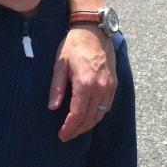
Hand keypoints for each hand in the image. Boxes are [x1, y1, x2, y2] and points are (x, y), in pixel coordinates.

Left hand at [48, 25, 116, 140]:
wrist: (94, 30)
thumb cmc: (74, 45)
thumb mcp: (60, 64)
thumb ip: (56, 87)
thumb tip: (53, 107)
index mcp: (85, 83)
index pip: (77, 114)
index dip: (69, 128)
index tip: (61, 135)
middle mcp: (100, 88)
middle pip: (89, 118)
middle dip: (77, 130)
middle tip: (65, 136)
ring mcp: (109, 87)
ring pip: (99, 115)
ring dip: (87, 126)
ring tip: (75, 131)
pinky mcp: (114, 85)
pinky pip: (106, 107)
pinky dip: (97, 116)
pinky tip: (88, 119)